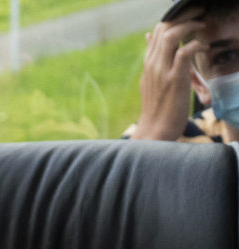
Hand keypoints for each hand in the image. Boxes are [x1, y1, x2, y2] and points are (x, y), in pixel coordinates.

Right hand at [130, 18, 206, 139]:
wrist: (154, 130)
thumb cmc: (156, 107)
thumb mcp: (150, 79)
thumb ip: (153, 58)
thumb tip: (149, 37)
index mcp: (148, 63)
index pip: (158, 30)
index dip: (175, 19)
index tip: (191, 18)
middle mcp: (153, 63)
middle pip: (165, 28)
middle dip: (185, 17)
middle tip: (200, 15)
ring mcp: (162, 71)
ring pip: (172, 35)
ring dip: (190, 26)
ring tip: (203, 27)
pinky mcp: (174, 79)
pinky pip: (184, 52)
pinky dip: (196, 45)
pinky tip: (203, 47)